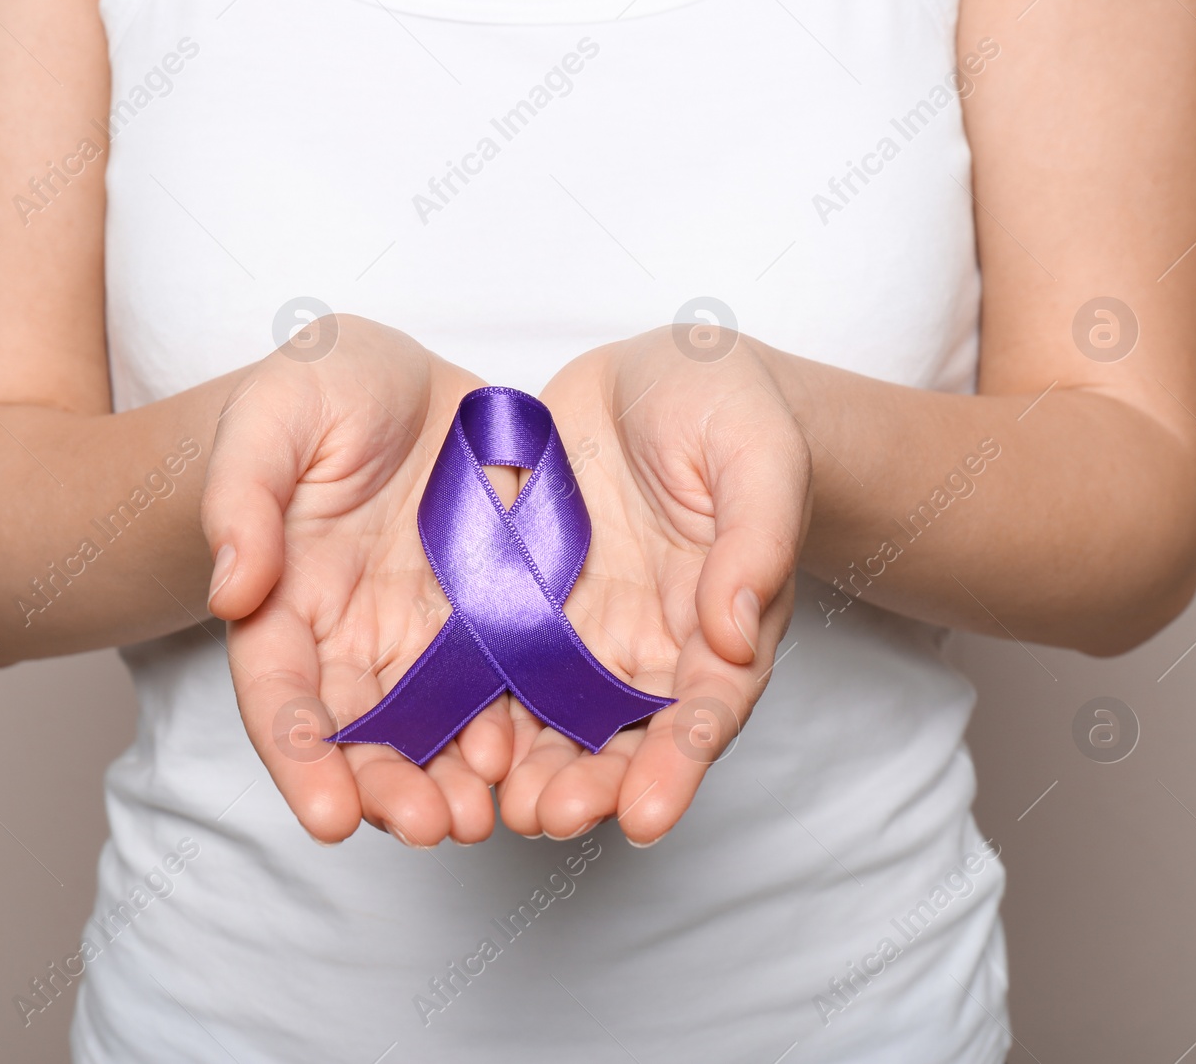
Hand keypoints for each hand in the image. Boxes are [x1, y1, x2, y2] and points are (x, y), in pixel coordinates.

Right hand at [203, 316, 519, 845]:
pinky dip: (521, 732)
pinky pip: (509, 688)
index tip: (328, 817)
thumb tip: (232, 589)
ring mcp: (428, 638)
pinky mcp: (494, 623)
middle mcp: (354, 640)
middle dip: (389, 789)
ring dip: (458, 781)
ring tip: (489, 817)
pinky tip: (545, 760)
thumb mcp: (273, 418)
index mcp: (286, 604)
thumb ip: (244, 496)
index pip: (280, 696)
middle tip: (428, 828)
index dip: (299, 759)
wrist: (405, 383)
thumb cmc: (319, 392)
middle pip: (362, 735)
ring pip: (437, 730)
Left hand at [498, 326, 812, 844]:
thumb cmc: (730, 413)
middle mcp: (647, 648)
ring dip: (526, 768)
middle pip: (621, 738)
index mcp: (719, 627)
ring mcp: (579, 632)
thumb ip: (754, 538)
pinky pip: (492, 663)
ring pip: (551, 719)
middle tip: (548, 817)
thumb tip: (735, 630)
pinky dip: (471, 707)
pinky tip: (439, 739)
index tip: (646, 815)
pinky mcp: (520, 604)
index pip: (704, 711)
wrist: (660, 378)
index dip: (677, 765)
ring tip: (491, 806)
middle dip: (589, 786)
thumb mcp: (755, 455)